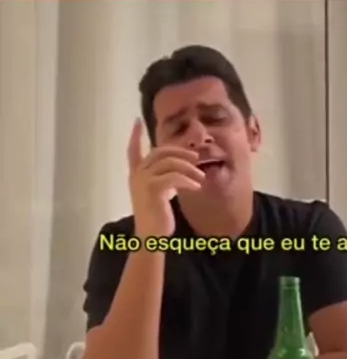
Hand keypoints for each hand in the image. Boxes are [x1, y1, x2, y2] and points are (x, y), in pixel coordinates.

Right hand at [127, 118, 204, 237]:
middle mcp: (137, 175)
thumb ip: (165, 179)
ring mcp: (143, 181)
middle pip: (160, 152)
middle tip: (196, 158)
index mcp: (136, 175)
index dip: (135, 135)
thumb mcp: (160, 193)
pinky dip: (188, 180)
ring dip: (190, 169)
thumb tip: (181, 169)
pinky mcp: (153, 189)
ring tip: (202, 178)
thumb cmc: (157, 217)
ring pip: (170, 163)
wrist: (150, 237)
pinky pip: (174, 177)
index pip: (133, 151)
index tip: (137, 121)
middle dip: (180, 152)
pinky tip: (197, 187)